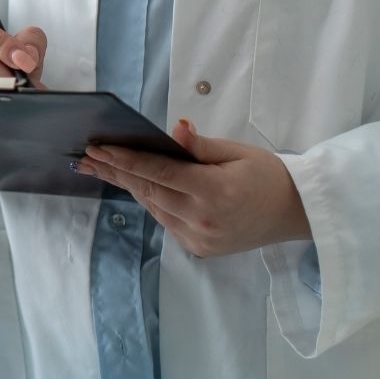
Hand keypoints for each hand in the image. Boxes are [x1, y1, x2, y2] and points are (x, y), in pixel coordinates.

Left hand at [75, 119, 312, 257]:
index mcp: (213, 192)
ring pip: (153, 207)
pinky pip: (166, 221)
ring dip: (129, 186)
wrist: (294, 212)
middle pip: (148, 191)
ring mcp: (198, 238)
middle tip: (85, 158)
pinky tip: (136, 186)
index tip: (98, 148)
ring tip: (102, 168)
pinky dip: (152, 202)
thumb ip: (200, 146)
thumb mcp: (237, 153)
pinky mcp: (198, 248)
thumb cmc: (268, 175)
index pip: (158, 172)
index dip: (125, 160)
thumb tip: (173, 129)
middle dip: (115, 172)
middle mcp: (201, 219)